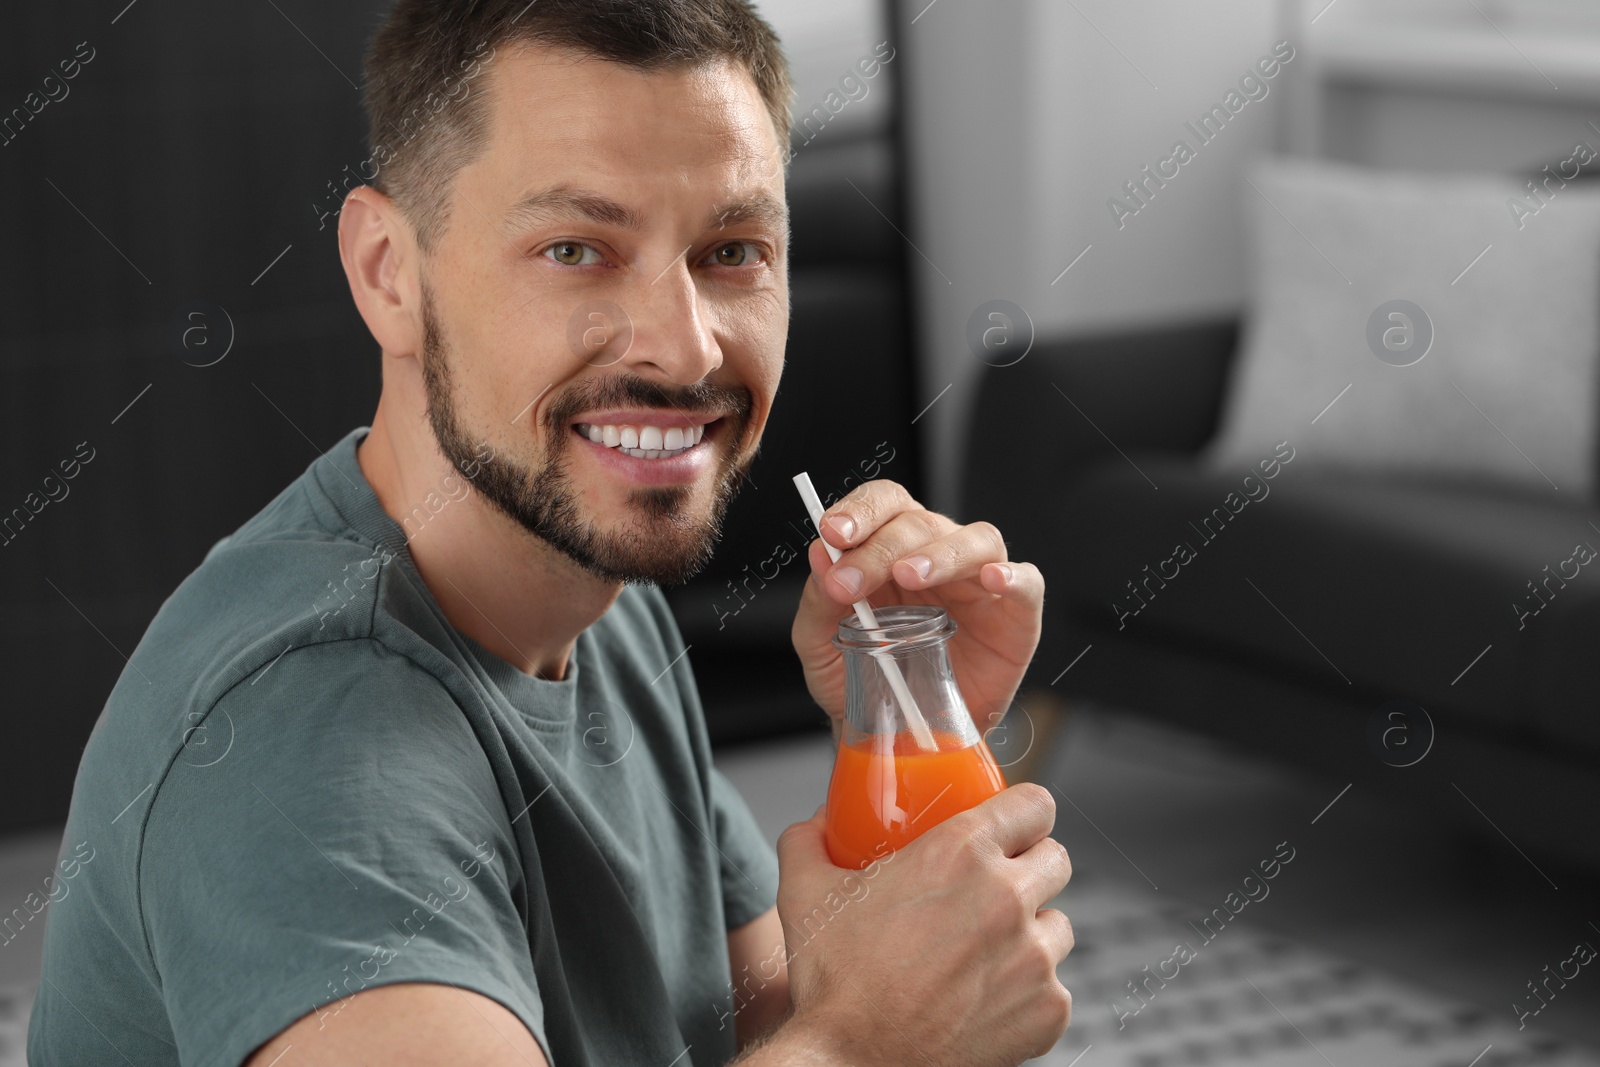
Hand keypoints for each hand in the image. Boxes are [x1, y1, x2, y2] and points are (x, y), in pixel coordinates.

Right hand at [767, 786, 1073, 1065]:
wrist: (854, 1064)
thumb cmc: (835, 982)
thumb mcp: (806, 893)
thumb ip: (810, 841)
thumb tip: (820, 819)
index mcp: (960, 853)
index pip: (1035, 805)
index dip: (1024, 814)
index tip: (1012, 829)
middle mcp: (1007, 897)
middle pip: (1055, 860)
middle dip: (1029, 870)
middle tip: (993, 890)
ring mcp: (1035, 957)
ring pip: (1057, 925)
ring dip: (1030, 932)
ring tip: (985, 952)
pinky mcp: (1048, 1010)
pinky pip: (1055, 986)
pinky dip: (1028, 992)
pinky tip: (985, 998)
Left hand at [791, 480, 1043, 739]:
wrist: (901, 741)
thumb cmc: (865, 683)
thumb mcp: (821, 646)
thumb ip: (818, 601)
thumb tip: (818, 554)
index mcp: (891, 550)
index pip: (884, 504)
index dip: (861, 510)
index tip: (833, 533)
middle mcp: (938, 555)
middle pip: (920, 522)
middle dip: (880, 547)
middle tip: (850, 583)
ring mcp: (979, 583)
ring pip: (976, 539)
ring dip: (940, 552)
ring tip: (909, 576)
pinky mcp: (1016, 616)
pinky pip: (1027, 582)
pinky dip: (1013, 576)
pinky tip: (992, 580)